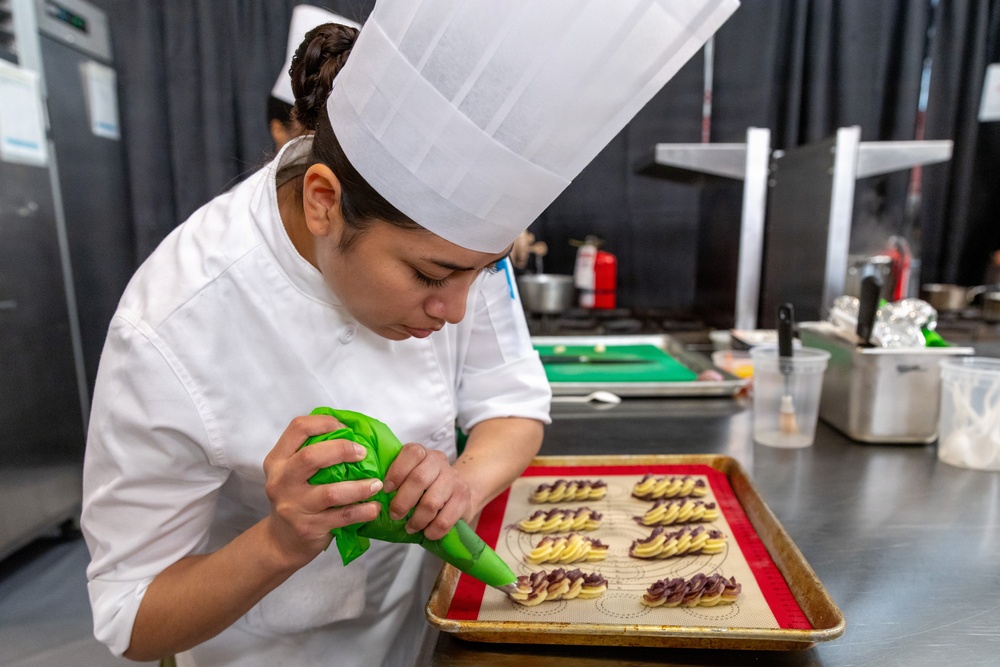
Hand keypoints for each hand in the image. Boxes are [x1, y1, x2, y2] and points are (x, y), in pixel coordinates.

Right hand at [262, 414, 382, 565]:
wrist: (281, 541)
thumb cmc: (297, 499)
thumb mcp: (293, 473)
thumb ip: (312, 453)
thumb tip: (354, 433)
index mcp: (278, 460)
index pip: (298, 428)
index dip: (325, 422)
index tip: (347, 428)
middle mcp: (281, 481)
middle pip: (311, 456)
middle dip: (343, 450)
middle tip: (364, 453)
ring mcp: (293, 506)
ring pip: (331, 492)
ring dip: (360, 487)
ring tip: (377, 484)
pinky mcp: (307, 527)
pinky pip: (342, 516)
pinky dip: (362, 511)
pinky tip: (374, 507)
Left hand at [383, 443, 470, 540]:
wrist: (459, 491)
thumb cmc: (426, 486)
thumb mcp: (412, 475)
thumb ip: (396, 481)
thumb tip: (372, 497)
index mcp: (423, 453)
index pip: (411, 453)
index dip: (396, 471)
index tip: (386, 490)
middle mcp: (440, 462)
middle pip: (419, 479)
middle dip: (402, 502)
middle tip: (395, 515)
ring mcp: (454, 479)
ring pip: (431, 502)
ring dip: (417, 520)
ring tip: (410, 527)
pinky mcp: (464, 498)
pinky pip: (445, 519)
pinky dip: (433, 530)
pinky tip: (427, 533)